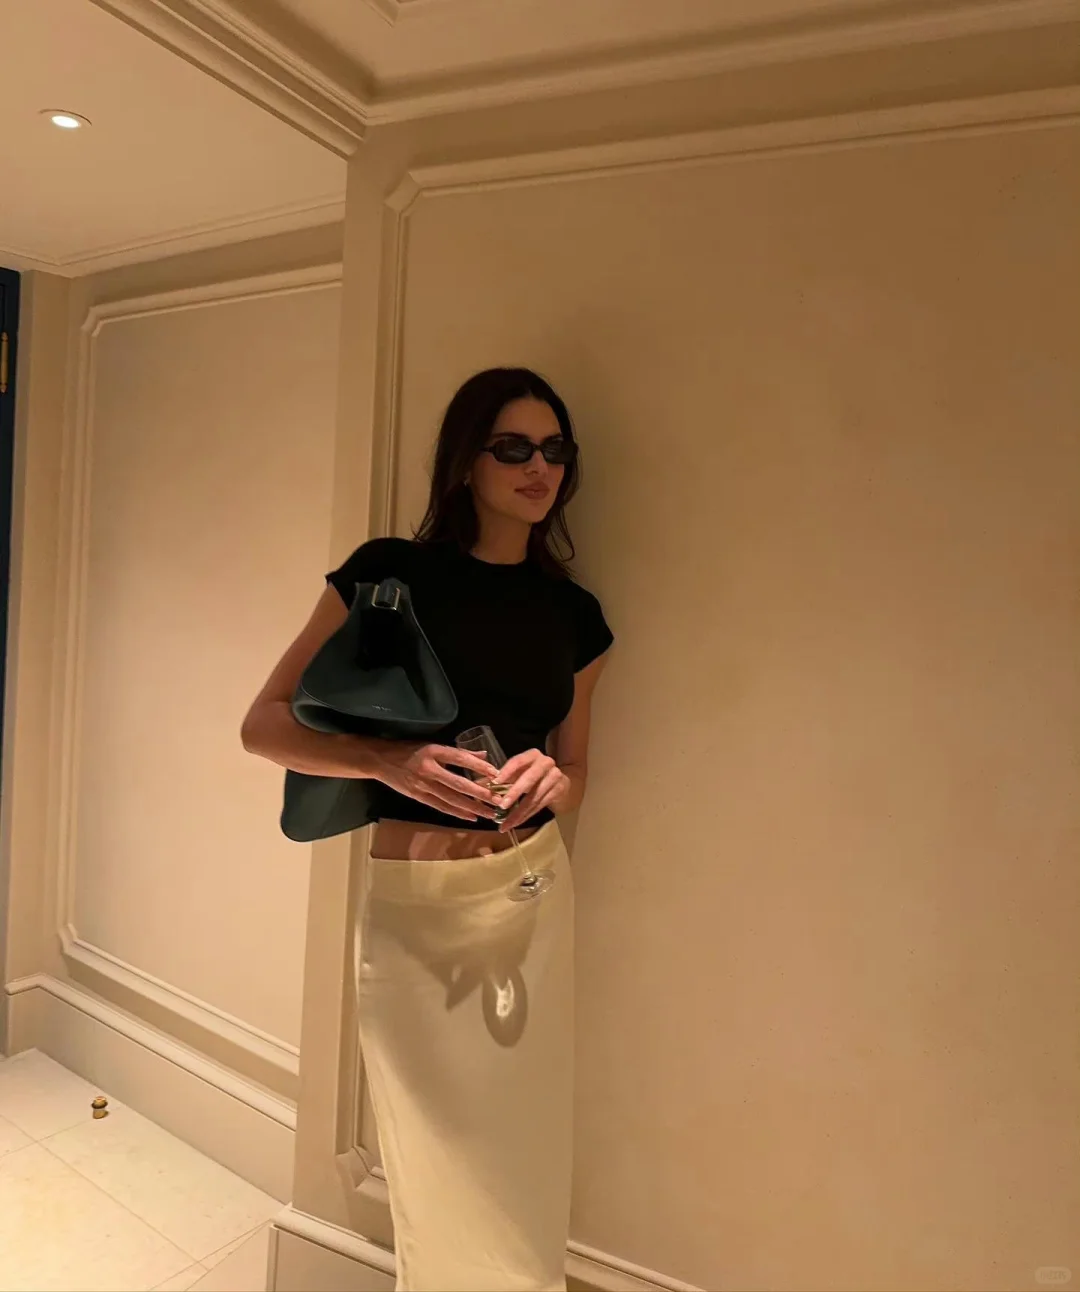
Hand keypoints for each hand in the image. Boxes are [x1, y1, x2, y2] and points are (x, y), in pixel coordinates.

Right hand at [372, 742, 500, 822]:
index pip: (460, 758)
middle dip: (480, 794)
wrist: (381, 760)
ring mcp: (422, 785)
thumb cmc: (409, 750)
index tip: (496, 774)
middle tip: (499, 800)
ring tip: (490, 813)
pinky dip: (457, 812)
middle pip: (458, 784)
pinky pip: (441, 807)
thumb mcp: (432, 745)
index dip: (478, 767)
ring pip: (452, 799)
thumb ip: (458, 752)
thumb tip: (483, 756)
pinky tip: (471, 816)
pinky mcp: (418, 796)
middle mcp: (429, 769)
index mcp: (434, 751)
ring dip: (473, 807)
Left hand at [492, 749, 569, 831]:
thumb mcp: (517, 774)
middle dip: (514, 793)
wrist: (560, 781)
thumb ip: (500, 779)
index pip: (518, 761)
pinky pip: (540, 805)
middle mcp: (546, 763)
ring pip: (534, 796)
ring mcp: (555, 776)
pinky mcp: (559, 790)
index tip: (494, 783)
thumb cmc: (532, 776)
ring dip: (518, 812)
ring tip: (505, 824)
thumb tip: (478, 786)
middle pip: (529, 778)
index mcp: (532, 755)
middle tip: (501, 806)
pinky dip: (526, 816)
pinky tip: (515, 823)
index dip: (506, 772)